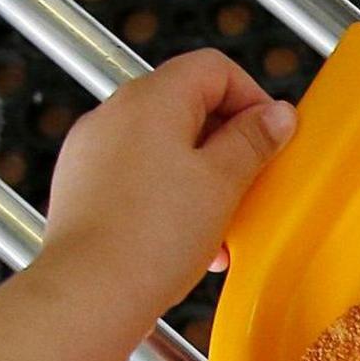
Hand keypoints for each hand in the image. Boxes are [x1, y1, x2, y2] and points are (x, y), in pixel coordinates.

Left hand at [37, 49, 295, 326]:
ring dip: (200, 175)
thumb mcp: (223, 183)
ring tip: (220, 223)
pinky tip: (187, 238)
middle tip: (251, 184)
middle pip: (187, 105)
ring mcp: (92, 148)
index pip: (213, 68)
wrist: (91, 292)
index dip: (252, 98)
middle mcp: (115, 113)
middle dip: (227, 143)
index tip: (271, 137)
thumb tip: (277, 113)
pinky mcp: (82, 184)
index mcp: (152, 98)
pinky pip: (136, 174)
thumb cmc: (152, 239)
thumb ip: (253, 140)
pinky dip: (167, 195)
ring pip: (163, 145)